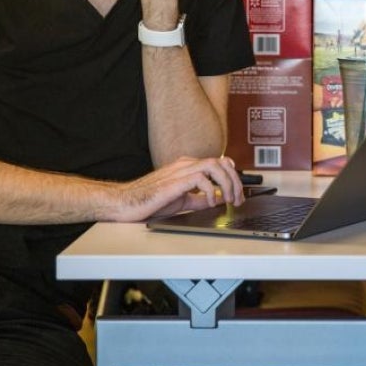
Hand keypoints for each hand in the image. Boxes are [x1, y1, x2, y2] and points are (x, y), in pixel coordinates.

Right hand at [106, 155, 243, 221]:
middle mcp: (185, 165)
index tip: (238, 192)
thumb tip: (219, 199)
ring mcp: (180, 171)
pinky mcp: (174, 181)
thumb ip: (200, 198)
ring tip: (228, 199)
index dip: (233, 176)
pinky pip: (201, 179)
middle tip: (238, 199)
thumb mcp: (182, 200)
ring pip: (215, 165)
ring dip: (227, 183)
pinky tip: (209, 203)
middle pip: (221, 162)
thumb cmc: (149, 201)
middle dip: (236, 181)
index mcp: (187, 167)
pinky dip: (210, 191)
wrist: (126, 203)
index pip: (219, 162)